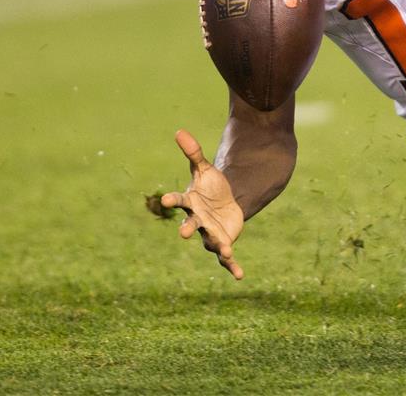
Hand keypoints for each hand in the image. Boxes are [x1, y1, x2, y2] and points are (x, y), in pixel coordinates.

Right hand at [160, 130, 245, 279]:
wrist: (226, 203)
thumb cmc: (211, 187)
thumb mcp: (205, 168)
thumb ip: (193, 153)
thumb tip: (179, 130)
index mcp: (191, 203)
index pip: (179, 200)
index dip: (172, 200)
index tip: (165, 199)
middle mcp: (197, 221)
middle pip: (191, 225)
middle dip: (186, 229)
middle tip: (182, 233)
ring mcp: (209, 233)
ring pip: (211, 242)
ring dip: (218, 246)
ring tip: (226, 250)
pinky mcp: (223, 242)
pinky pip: (226, 258)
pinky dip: (232, 266)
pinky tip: (239, 275)